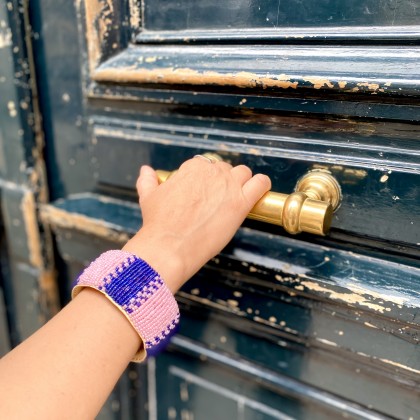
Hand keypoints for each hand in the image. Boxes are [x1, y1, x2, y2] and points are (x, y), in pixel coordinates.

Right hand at [123, 157, 270, 292]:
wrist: (170, 245)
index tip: (202, 194)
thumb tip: (146, 170)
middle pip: (225, 170)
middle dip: (222, 182)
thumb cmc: (158, 223)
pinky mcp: (241, 203)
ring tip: (235, 197)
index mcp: (193, 168)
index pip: (206, 166)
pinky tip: (257, 192)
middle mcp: (213, 172)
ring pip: (243, 173)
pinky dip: (261, 185)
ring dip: (241, 182)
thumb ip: (148, 180)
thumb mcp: (149, 197)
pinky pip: (260, 184)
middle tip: (216, 201)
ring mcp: (229, 186)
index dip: (205, 181)